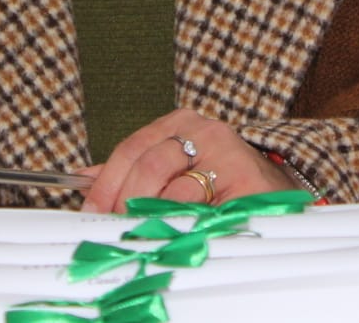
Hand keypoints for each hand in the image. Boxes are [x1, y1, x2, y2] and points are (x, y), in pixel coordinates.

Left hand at [80, 109, 294, 214]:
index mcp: (179, 123)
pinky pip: (203, 208)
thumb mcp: (174, 168)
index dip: (107, 183)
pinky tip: (175, 233)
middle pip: (149, 165)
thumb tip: (84, 180)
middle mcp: (202, 130)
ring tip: (143, 234)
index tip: (91, 211)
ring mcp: (226, 151)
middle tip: (115, 228)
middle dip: (126, 202)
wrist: (274, 191)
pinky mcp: (245, 179)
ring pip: (174, 189)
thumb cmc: (219, 182)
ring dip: (153, 218)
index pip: (131, 148)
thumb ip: (132, 171)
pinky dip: (183, 224)